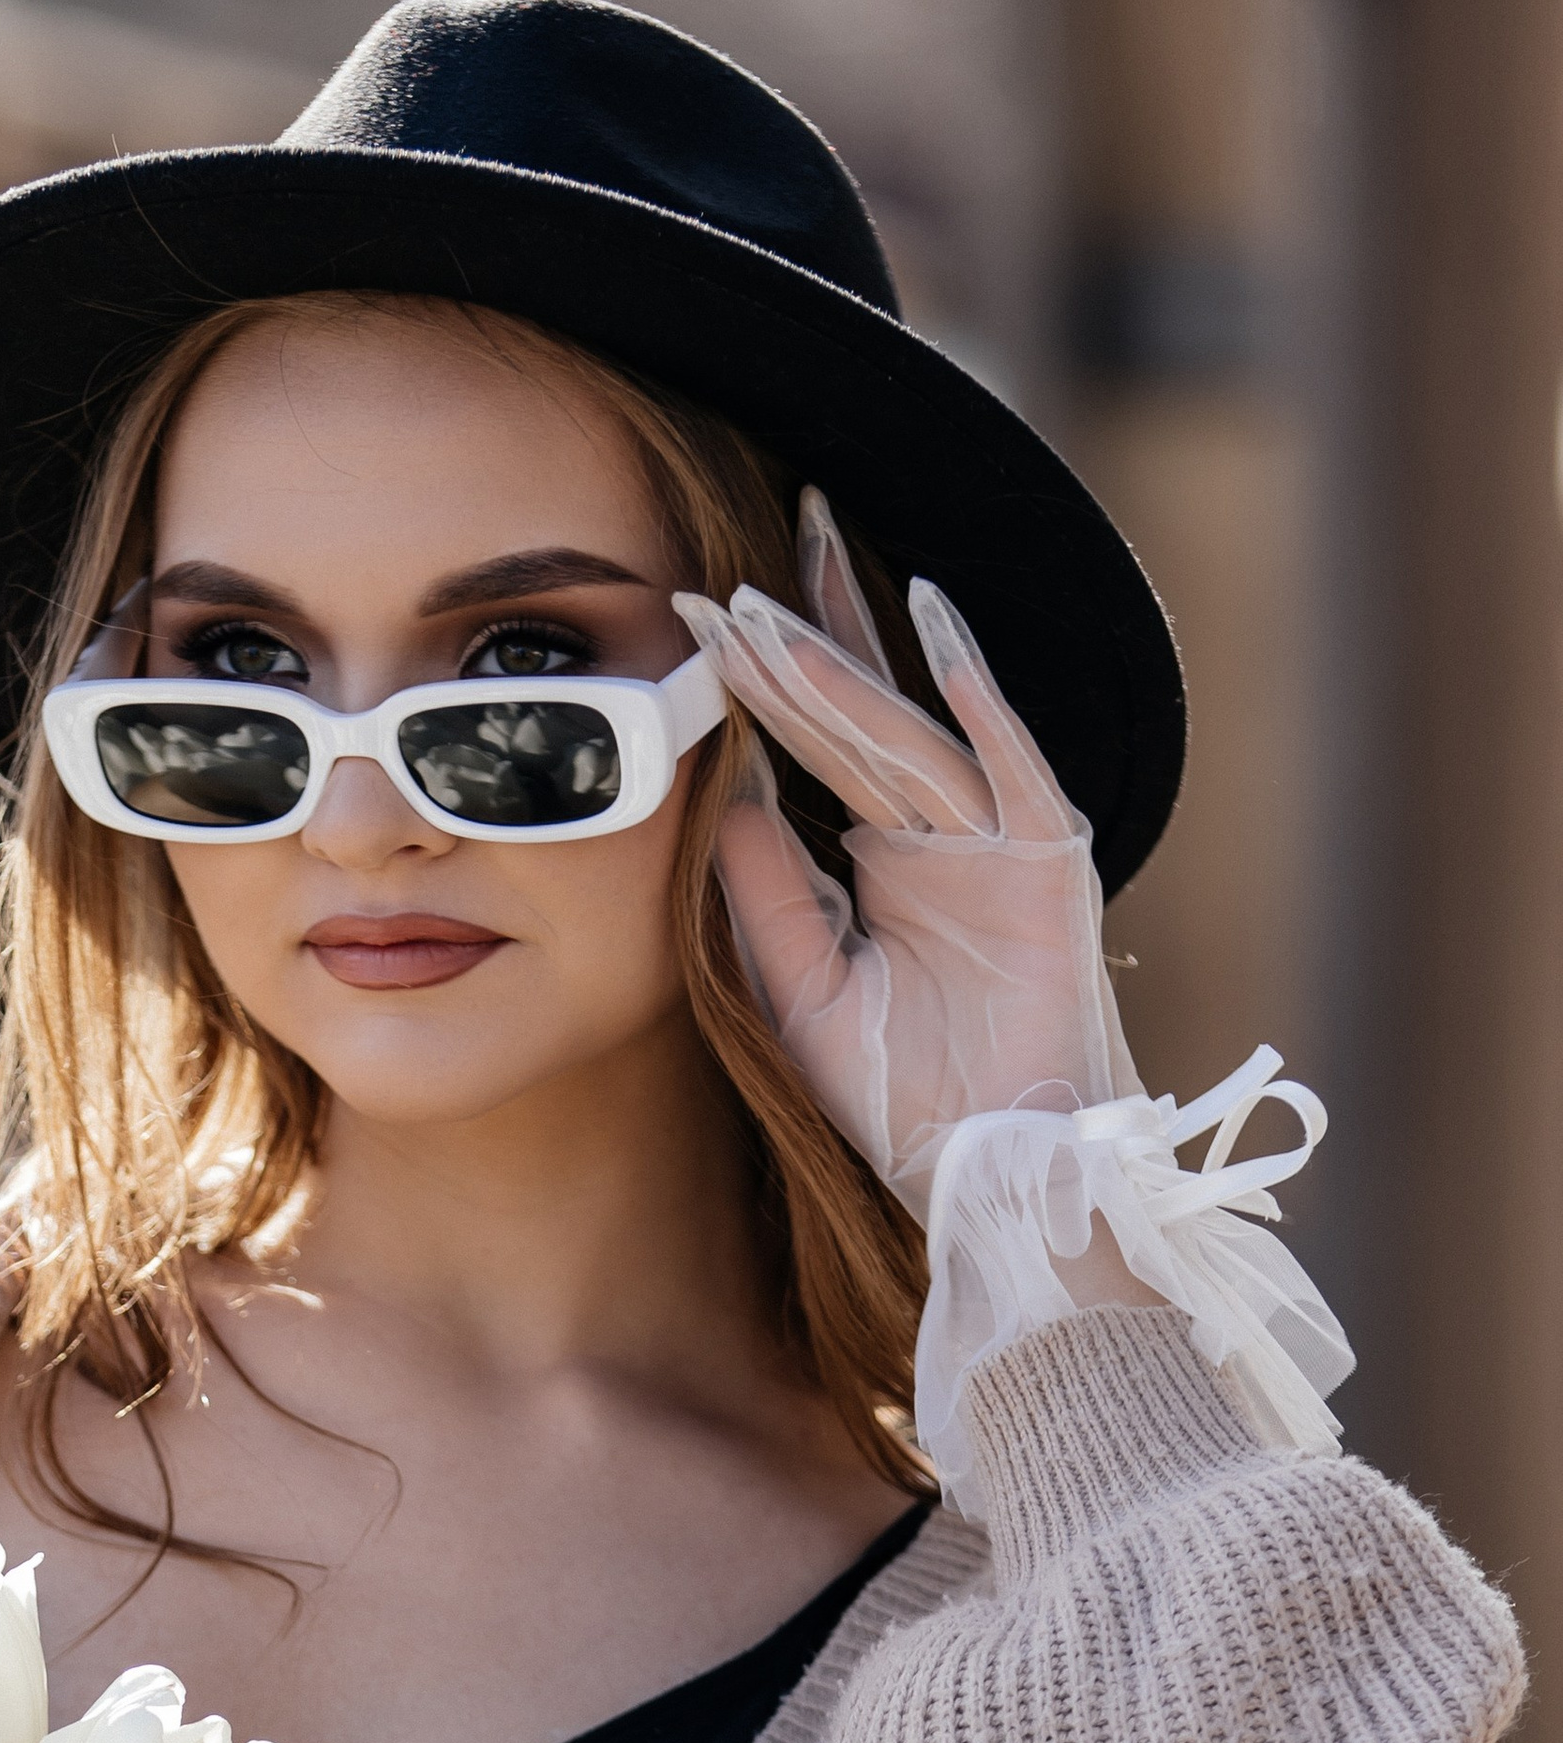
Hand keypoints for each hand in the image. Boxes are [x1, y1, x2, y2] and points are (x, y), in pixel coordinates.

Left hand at [677, 491, 1140, 1219]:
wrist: (992, 1173)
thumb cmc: (907, 1098)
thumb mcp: (802, 989)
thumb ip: (767, 892)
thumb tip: (722, 793)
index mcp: (884, 860)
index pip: (812, 749)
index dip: (759, 684)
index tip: (695, 616)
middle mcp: (940, 836)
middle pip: (859, 716)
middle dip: (798, 642)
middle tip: (732, 569)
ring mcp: (995, 841)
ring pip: (906, 734)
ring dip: (846, 665)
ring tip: (781, 596)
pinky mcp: (1047, 861)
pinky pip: (1007, 763)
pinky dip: (976, 697)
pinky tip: (933, 624)